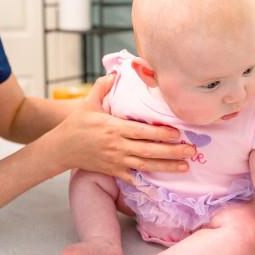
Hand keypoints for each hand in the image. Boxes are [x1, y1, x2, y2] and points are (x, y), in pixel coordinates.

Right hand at [47, 74, 194, 181]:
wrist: (62, 148)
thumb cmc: (76, 124)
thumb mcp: (88, 102)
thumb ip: (102, 86)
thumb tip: (116, 72)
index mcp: (114, 128)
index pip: (142, 131)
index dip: (161, 133)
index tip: (178, 133)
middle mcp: (117, 146)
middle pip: (149, 150)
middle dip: (172, 152)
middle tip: (192, 151)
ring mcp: (116, 161)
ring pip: (145, 165)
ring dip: (166, 166)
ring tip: (185, 166)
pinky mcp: (113, 171)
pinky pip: (133, 177)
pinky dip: (148, 181)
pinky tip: (164, 183)